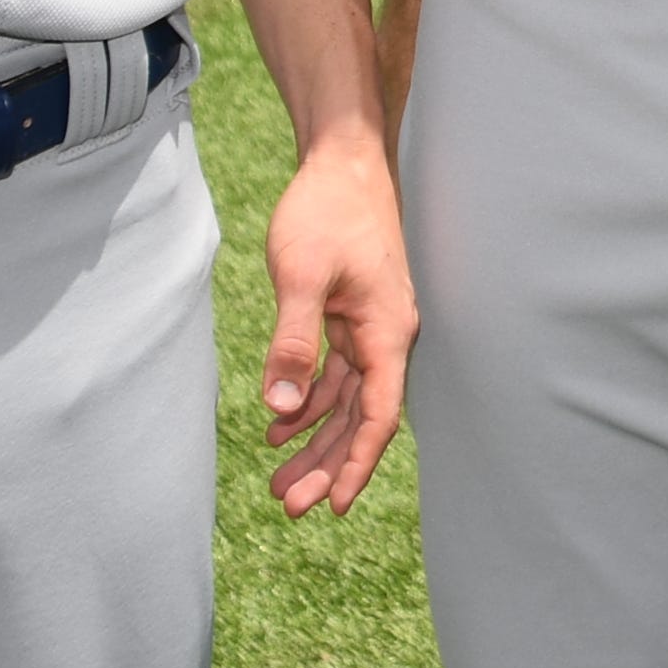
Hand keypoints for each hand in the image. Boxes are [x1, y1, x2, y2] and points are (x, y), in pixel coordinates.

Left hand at [256, 125, 415, 515]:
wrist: (341, 161)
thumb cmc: (328, 212)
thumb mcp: (302, 277)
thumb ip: (294, 342)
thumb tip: (282, 406)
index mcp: (388, 330)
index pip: (380, 414)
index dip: (357, 463)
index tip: (335, 505)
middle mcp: (386, 335)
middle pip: (362, 417)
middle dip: (328, 464)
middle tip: (290, 507)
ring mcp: (368, 327)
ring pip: (346, 401)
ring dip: (315, 439)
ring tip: (279, 480)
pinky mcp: (349, 316)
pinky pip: (334, 374)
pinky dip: (309, 401)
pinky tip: (279, 425)